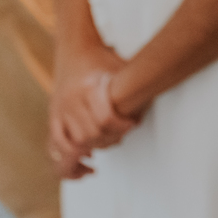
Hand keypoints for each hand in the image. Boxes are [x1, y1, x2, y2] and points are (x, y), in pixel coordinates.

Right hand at [49, 44, 129, 178]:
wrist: (75, 50)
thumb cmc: (105, 60)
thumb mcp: (124, 68)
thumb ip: (139, 85)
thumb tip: (164, 98)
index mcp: (90, 88)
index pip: (104, 119)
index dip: (121, 127)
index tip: (132, 125)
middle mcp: (72, 101)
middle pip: (89, 135)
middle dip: (107, 141)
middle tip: (120, 138)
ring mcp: (60, 109)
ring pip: (70, 143)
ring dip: (84, 156)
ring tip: (94, 166)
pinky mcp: (53, 115)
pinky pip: (55, 143)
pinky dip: (66, 158)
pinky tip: (82, 164)